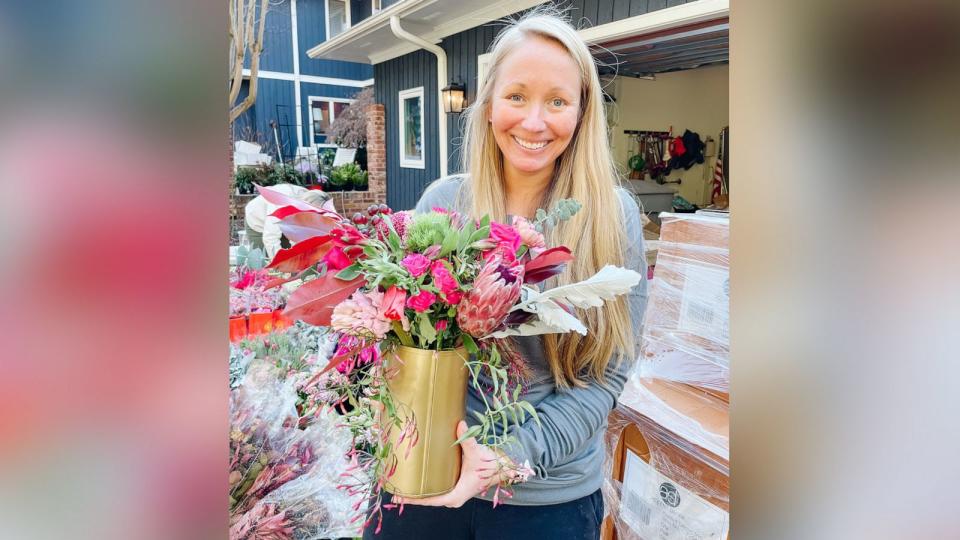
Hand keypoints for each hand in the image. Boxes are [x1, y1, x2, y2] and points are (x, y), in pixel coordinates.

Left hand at [391, 420, 507, 507]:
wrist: (502, 467)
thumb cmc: (489, 464)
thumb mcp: (476, 453)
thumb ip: (467, 440)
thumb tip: (460, 424)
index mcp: (454, 496)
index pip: (428, 501)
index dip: (412, 499)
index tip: (397, 497)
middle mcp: (452, 497)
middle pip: (427, 499)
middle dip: (411, 495)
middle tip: (393, 488)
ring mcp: (453, 492)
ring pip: (431, 495)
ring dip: (417, 490)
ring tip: (401, 483)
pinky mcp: (454, 486)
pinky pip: (436, 489)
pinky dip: (426, 485)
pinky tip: (416, 478)